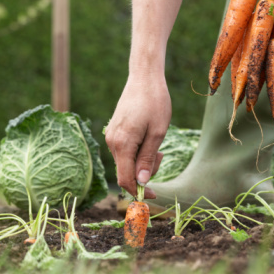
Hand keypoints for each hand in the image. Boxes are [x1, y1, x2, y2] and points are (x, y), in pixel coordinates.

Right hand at [105, 74, 171, 198]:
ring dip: (142, 160)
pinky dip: (137, 151)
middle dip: (145, 171)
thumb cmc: (155, 103)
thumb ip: (148, 159)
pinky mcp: (114, 131)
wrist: (144, 78)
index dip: (139, 191)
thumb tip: (142, 182)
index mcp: (122, 144)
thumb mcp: (157, 133)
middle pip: (126, 172)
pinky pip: (124, 151)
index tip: (154, 195)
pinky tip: (148, 138)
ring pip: (126, 162)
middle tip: (161, 154)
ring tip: (157, 143)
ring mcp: (111, 136)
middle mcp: (112, 142)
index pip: (125, 179)